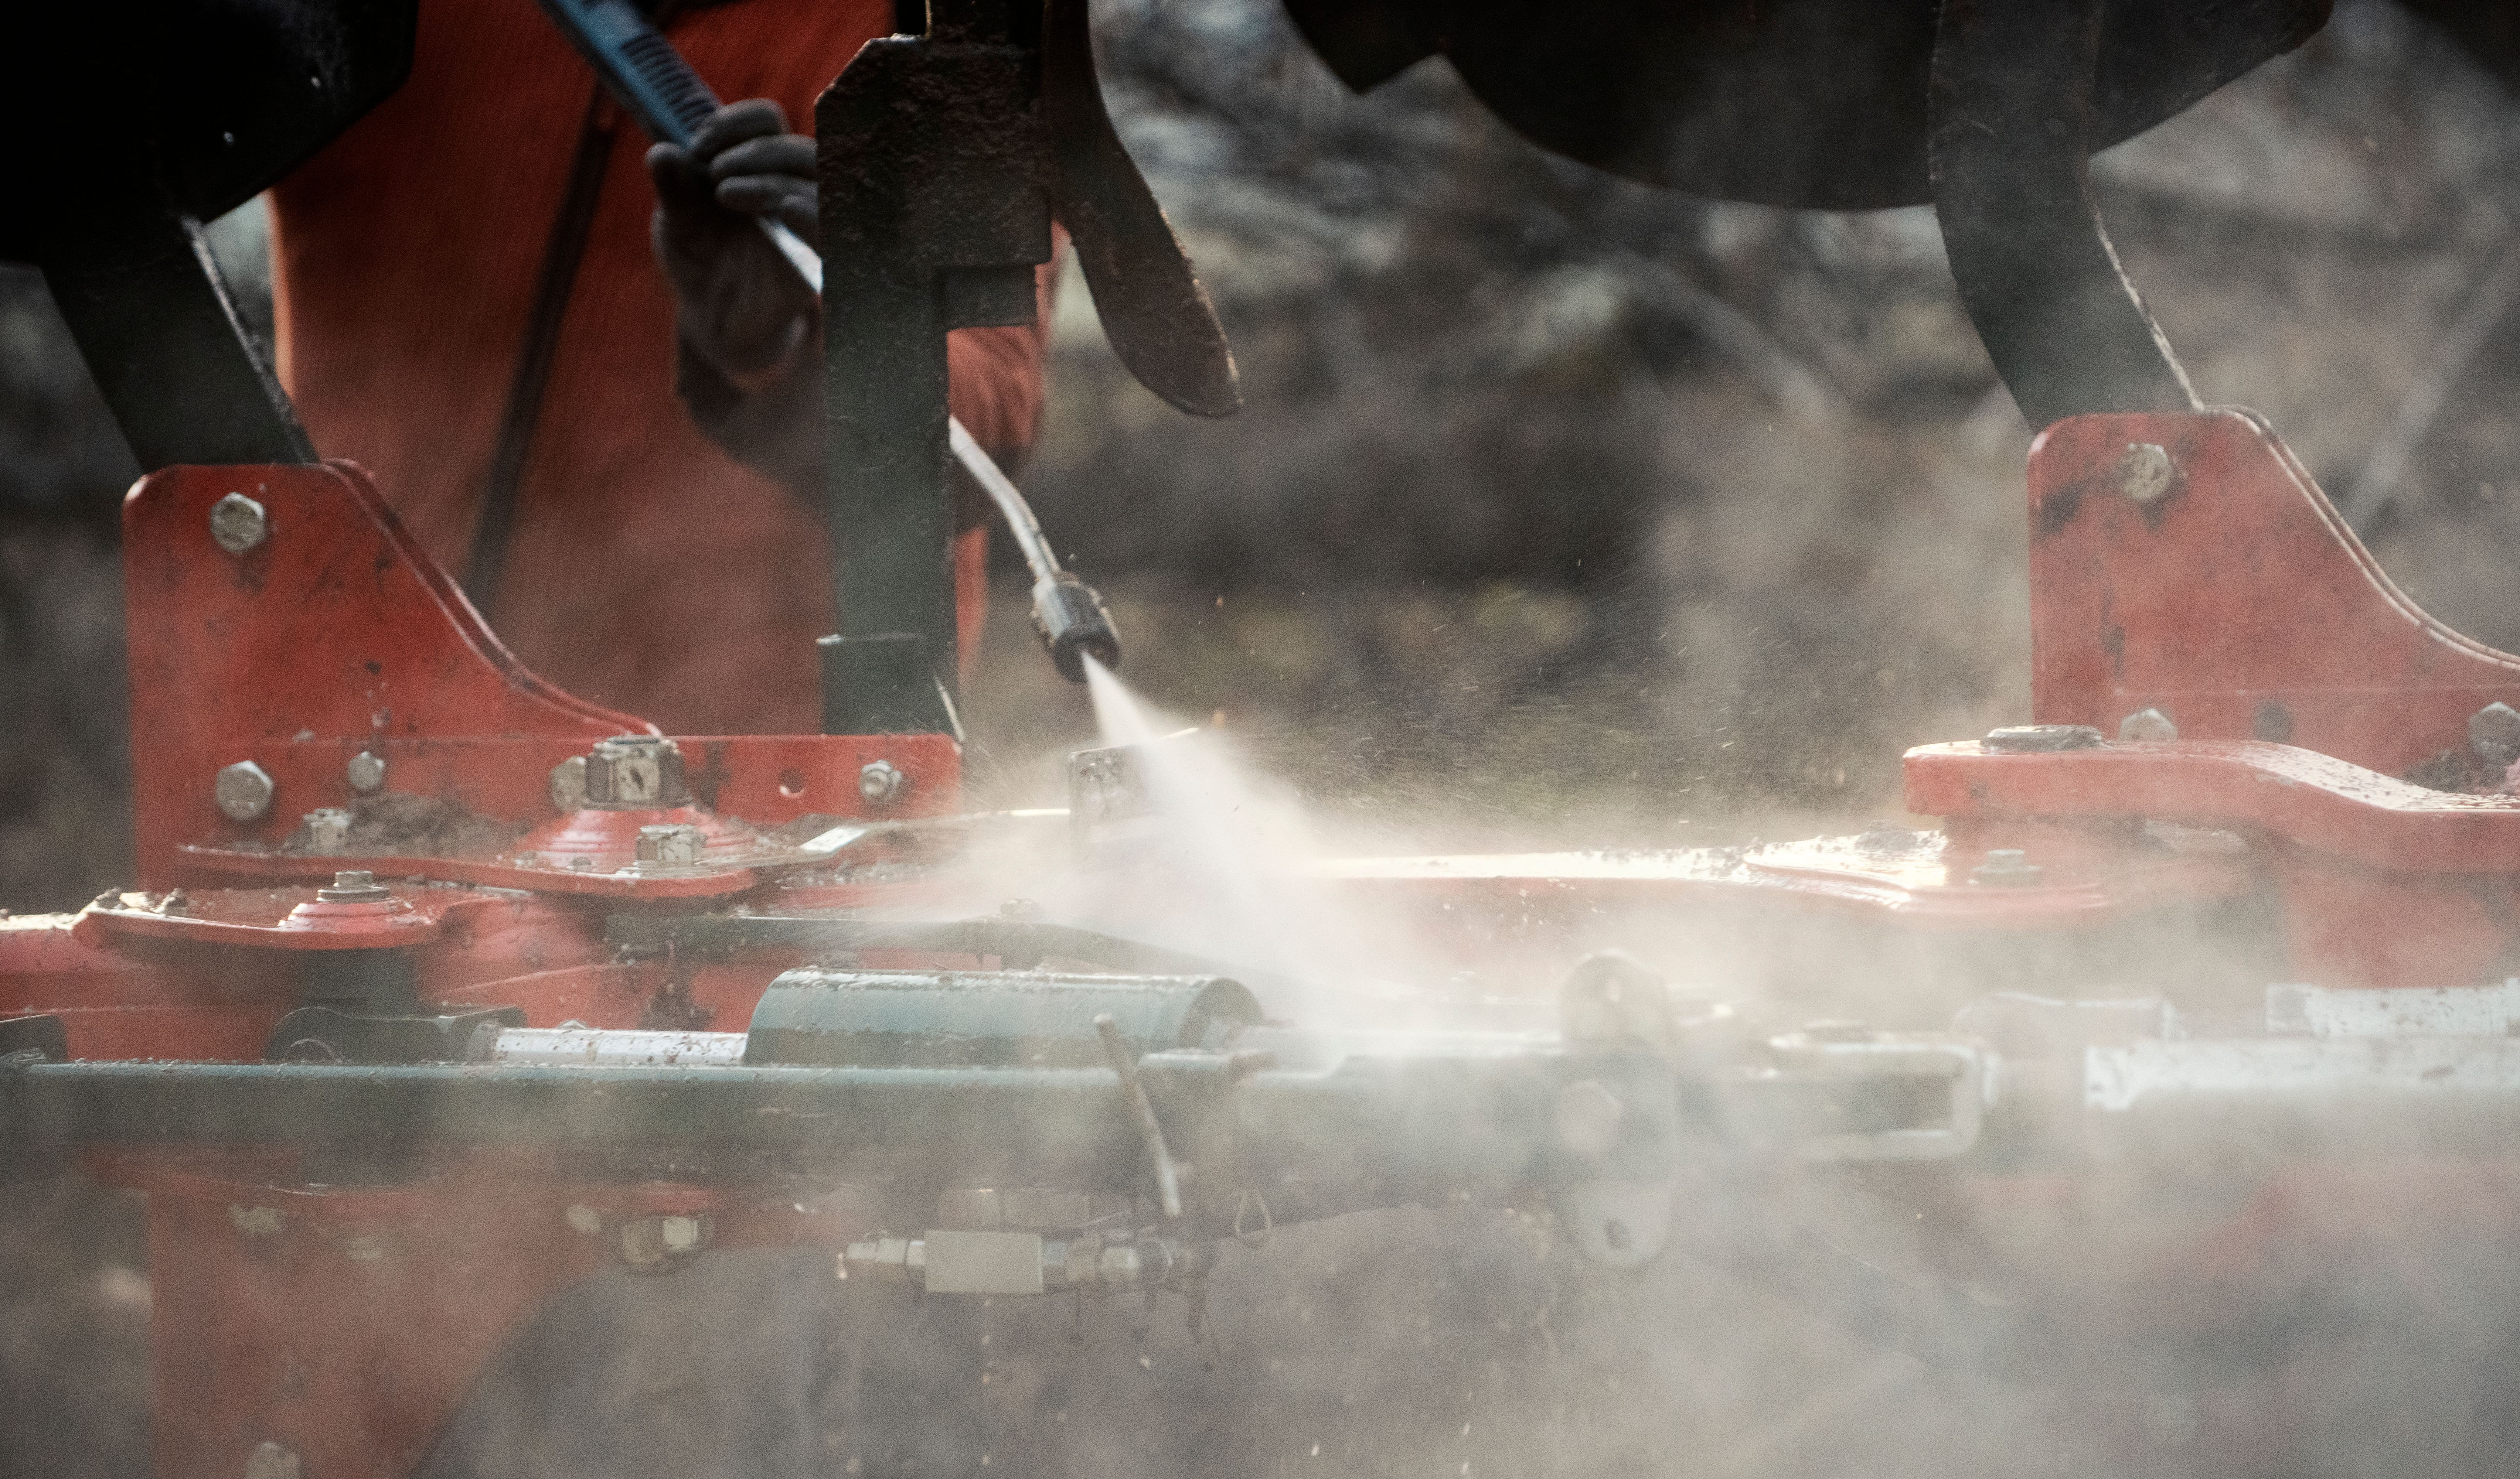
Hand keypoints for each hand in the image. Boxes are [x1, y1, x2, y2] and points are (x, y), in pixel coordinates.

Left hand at [648, 99, 818, 377]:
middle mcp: (791, 190)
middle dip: (755, 151)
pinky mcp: (816, 263)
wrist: (714, 322)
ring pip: (820, 183)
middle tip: (713, 171)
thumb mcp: (677, 222)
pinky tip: (789, 209)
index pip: (766, 121)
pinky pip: (831, 231)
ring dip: (773, 179)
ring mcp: (807, 227)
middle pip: (799, 148)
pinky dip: (815, 214)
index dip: (734, 124)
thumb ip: (673, 188)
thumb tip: (661, 151)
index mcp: (758, 168)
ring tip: (726, 193)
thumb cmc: (701, 263)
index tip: (697, 146)